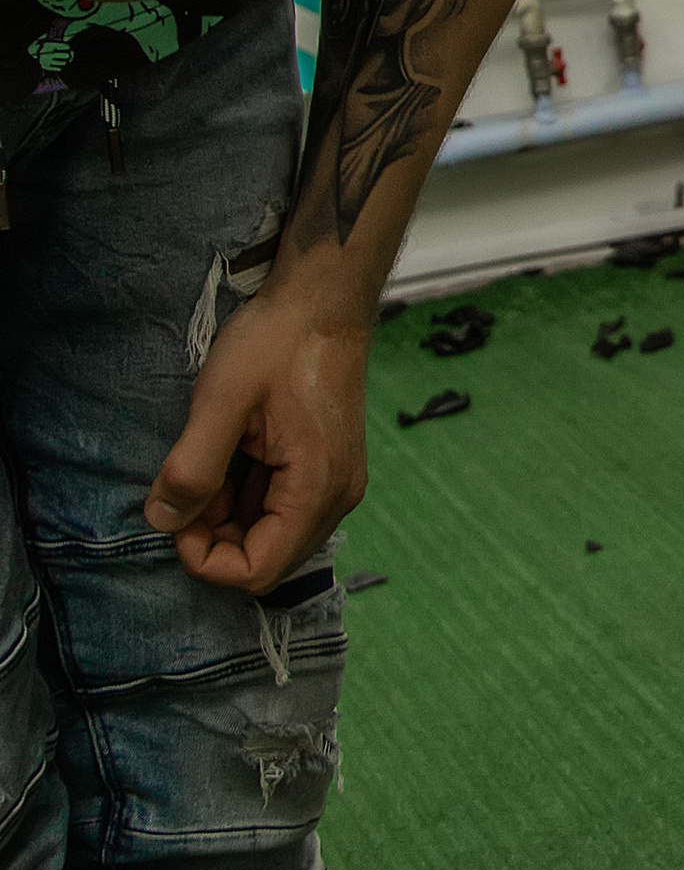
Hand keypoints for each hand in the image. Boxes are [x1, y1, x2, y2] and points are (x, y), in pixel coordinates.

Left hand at [143, 270, 373, 593]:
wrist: (324, 298)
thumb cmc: (279, 341)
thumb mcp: (222, 401)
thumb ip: (192, 468)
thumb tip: (161, 521)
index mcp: (317, 488)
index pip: (258, 571)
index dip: (206, 558)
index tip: (176, 515)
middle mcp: (336, 497)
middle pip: (267, 559)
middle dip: (215, 537)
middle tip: (184, 488)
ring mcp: (336, 483)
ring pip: (272, 536)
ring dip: (228, 518)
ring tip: (207, 465)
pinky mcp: (328, 468)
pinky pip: (283, 509)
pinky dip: (247, 499)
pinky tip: (232, 457)